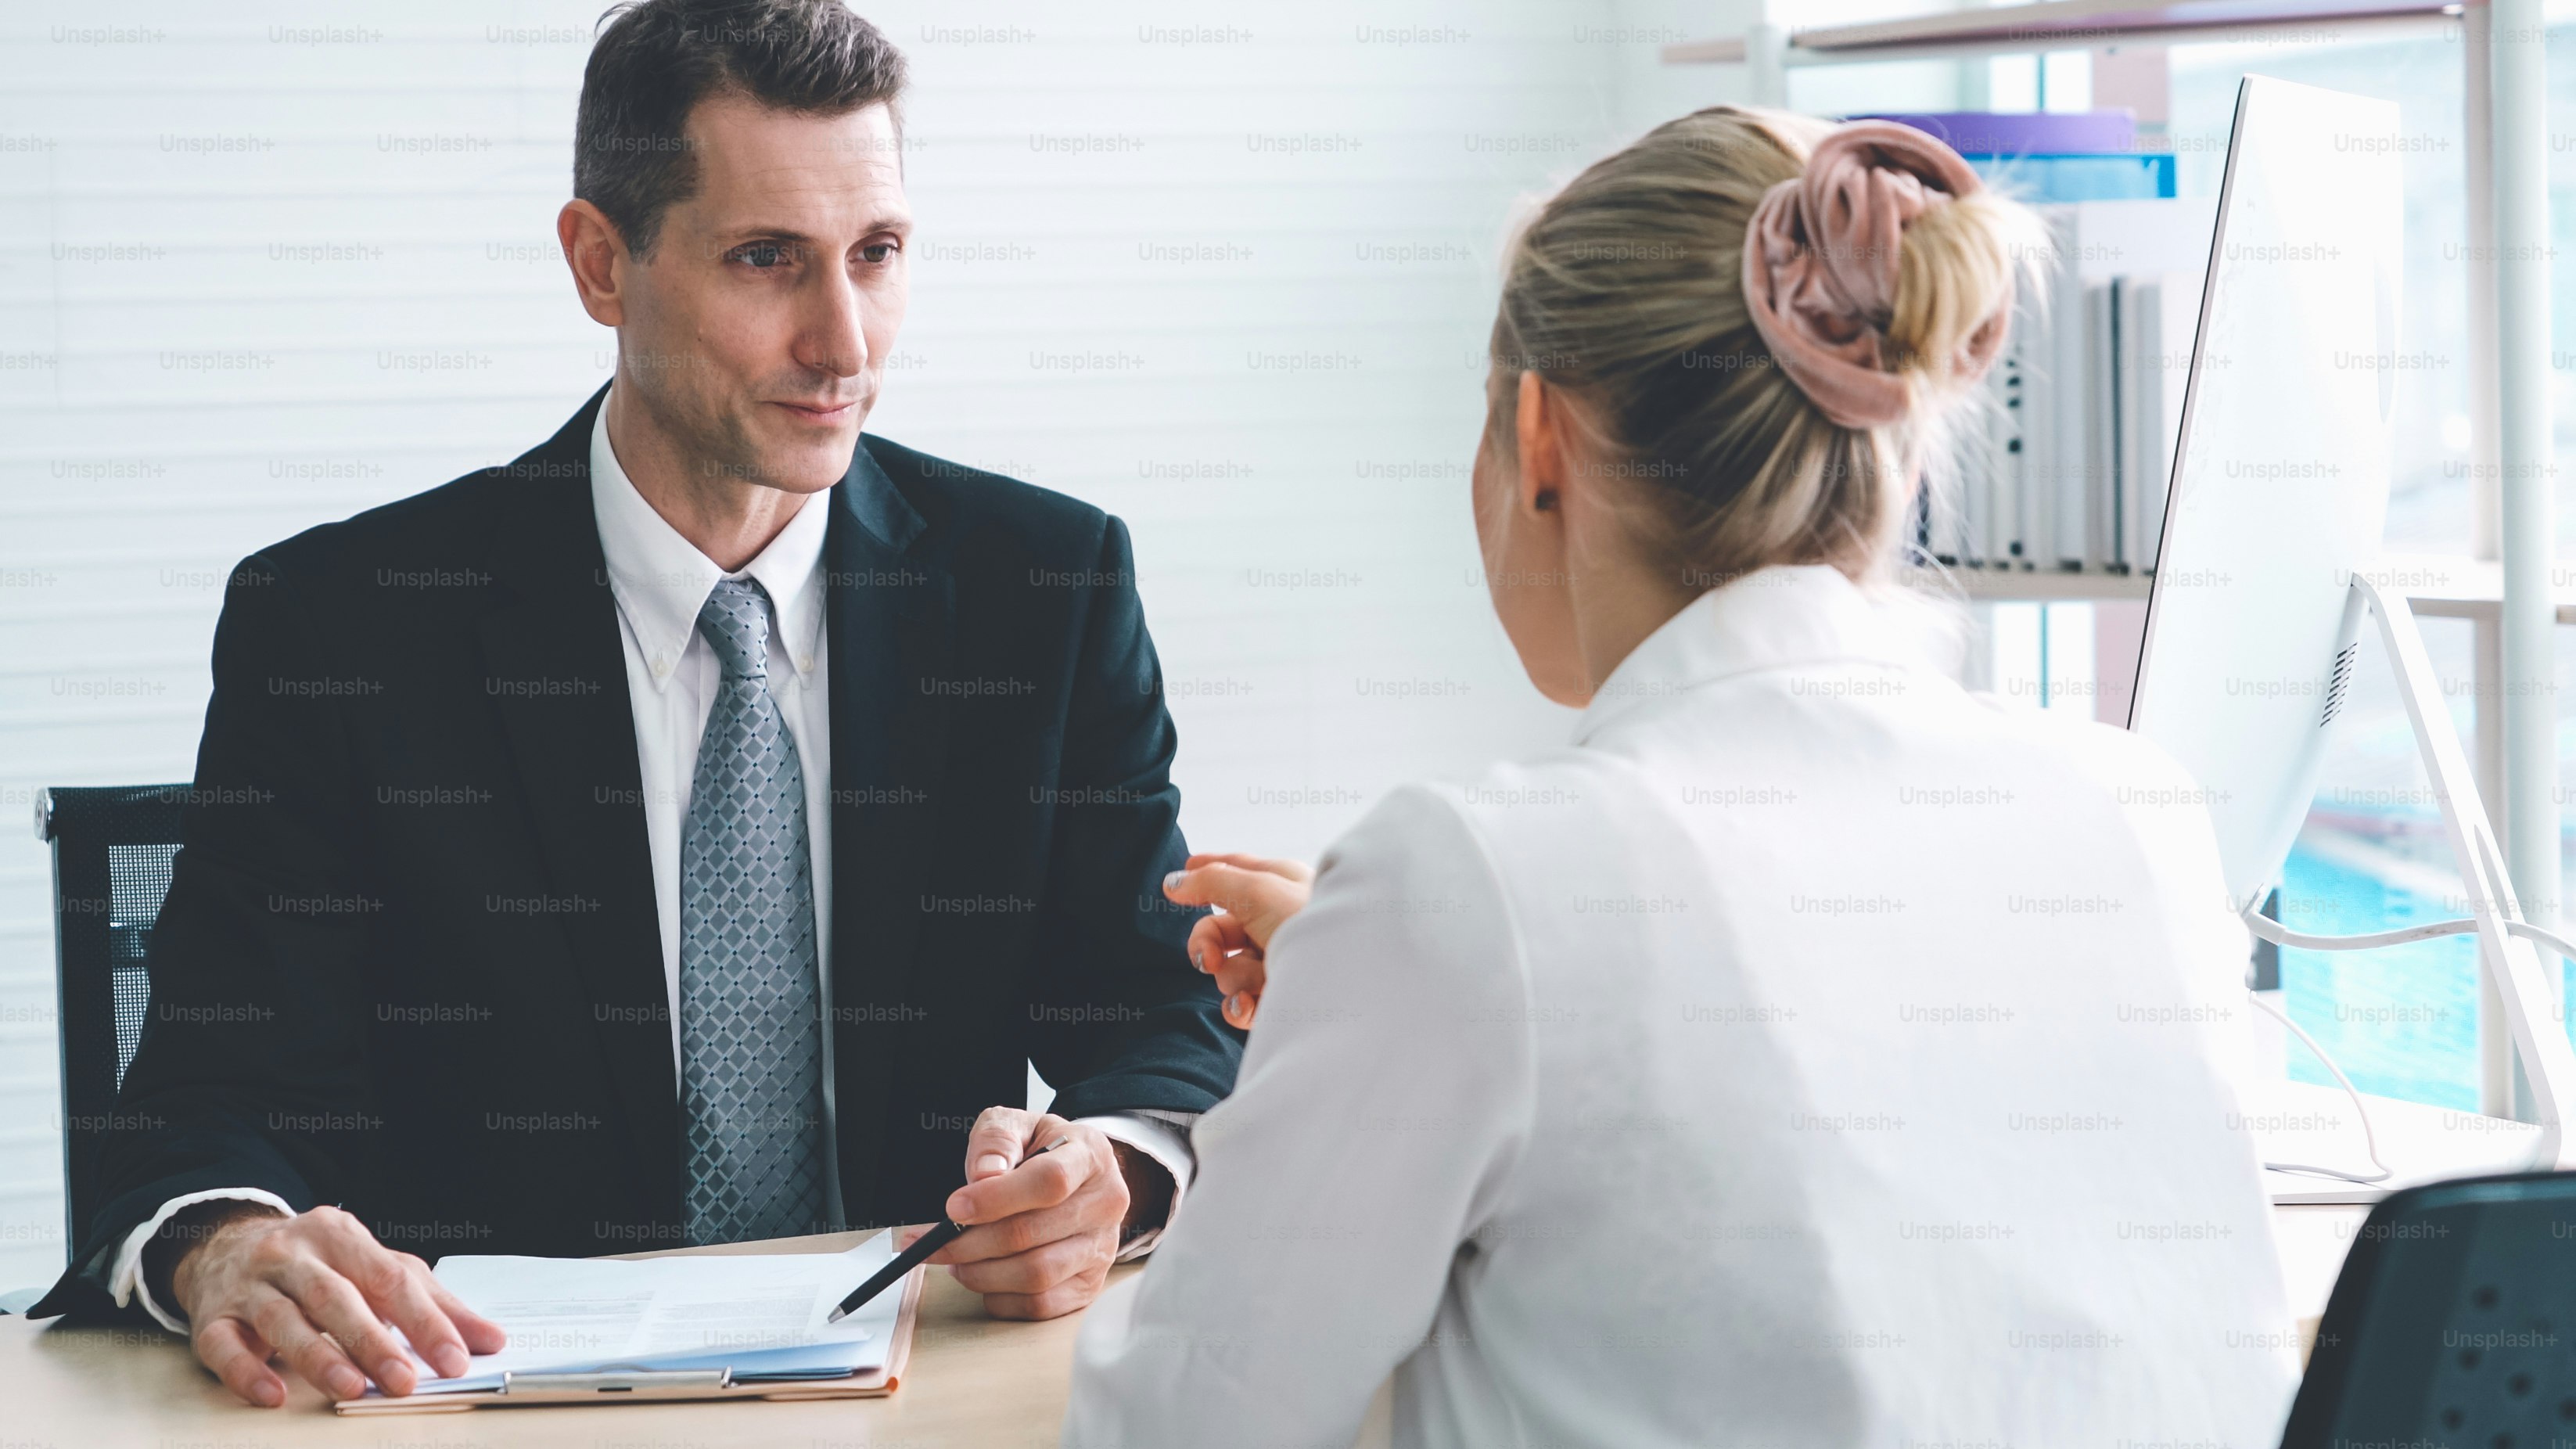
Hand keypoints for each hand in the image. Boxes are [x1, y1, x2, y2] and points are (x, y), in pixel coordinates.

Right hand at [164, 1202, 504, 1406]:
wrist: (225, 1244)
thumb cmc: (319, 1264)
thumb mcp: (377, 1269)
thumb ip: (434, 1304)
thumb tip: (491, 1340)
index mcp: (341, 1235)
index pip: (391, 1278)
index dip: (425, 1322)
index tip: (455, 1359)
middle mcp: (291, 1253)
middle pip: (335, 1297)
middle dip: (373, 1341)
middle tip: (404, 1381)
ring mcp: (248, 1284)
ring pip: (283, 1319)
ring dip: (318, 1356)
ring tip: (350, 1388)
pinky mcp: (212, 1317)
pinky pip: (224, 1345)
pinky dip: (247, 1371)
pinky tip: (273, 1394)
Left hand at [907, 1108, 1129, 1319]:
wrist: (1079, 1178)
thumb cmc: (1045, 1151)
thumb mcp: (1019, 1125)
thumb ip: (998, 1140)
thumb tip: (983, 1176)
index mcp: (1091, 1156)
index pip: (1049, 1181)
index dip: (996, 1199)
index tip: (954, 1208)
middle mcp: (1105, 1205)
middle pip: (1032, 1234)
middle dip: (971, 1242)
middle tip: (935, 1242)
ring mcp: (1101, 1249)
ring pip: (1034, 1276)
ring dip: (980, 1272)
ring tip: (956, 1258)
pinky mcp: (1089, 1285)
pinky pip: (1039, 1306)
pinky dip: (1000, 1297)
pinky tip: (983, 1275)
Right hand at [1162, 852, 1313, 1028]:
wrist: (1353, 981)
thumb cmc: (1310, 923)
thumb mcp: (1257, 889)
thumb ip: (1211, 882)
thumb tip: (1175, 880)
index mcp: (1282, 885)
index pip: (1237, 871)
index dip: (1206, 873)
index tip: (1177, 880)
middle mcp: (1279, 921)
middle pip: (1220, 929)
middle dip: (1207, 944)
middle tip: (1207, 959)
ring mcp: (1280, 962)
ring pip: (1228, 969)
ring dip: (1233, 977)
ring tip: (1260, 981)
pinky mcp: (1280, 1000)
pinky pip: (1240, 1002)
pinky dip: (1239, 1006)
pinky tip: (1250, 1006)